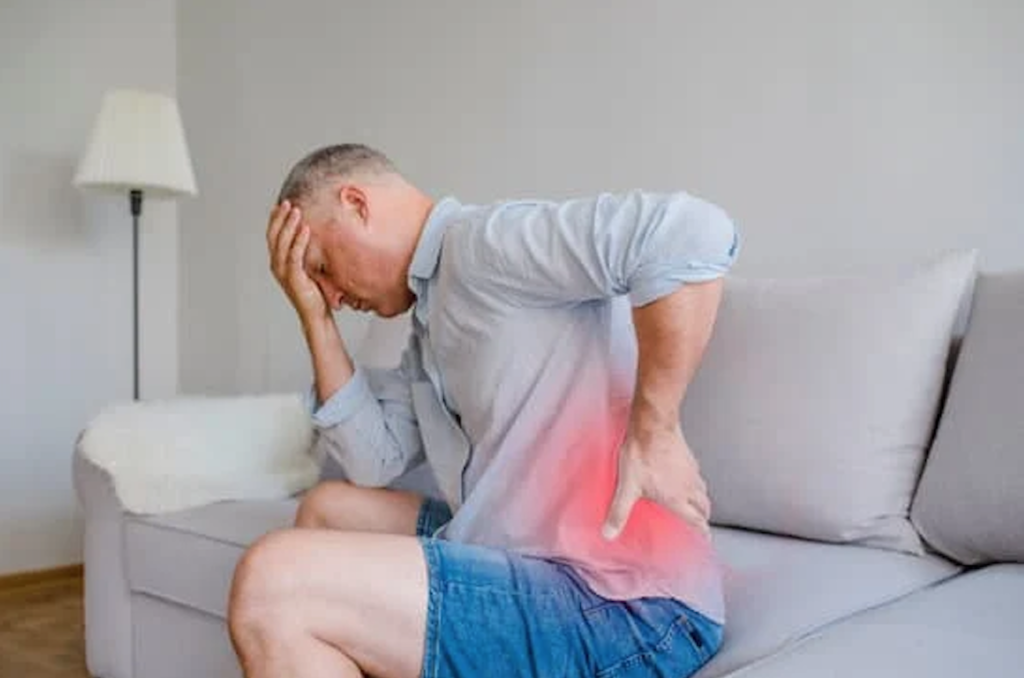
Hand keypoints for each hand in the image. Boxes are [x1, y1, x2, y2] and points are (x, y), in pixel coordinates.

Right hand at [266, 201, 327, 322]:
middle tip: (288, 202)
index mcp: (278, 262)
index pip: (273, 236)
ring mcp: (283, 272)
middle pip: (274, 236)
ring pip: (283, 243)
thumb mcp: (308, 268)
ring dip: (289, 225)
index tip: (281, 205)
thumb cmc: (314, 292)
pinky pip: (295, 255)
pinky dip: (299, 241)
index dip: (275, 220)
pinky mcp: (294, 278)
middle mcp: (277, 266)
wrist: (316, 314)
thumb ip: (305, 253)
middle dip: (280, 218)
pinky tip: (305, 228)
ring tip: (296, 211)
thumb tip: (313, 235)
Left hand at [602, 424, 710, 539]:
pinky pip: (696, 473)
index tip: (704, 537)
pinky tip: (684, 476)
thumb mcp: (627, 487)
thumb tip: (609, 532)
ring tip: (694, 501)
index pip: (696, 519)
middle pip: (704, 505)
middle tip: (700, 520)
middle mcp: (688, 485)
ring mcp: (690, 469)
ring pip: (702, 489)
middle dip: (703, 515)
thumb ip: (619, 512)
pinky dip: (695, 481)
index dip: (702, 531)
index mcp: (677, 498)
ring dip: (701, 498)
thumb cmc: (642, 454)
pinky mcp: (688, 455)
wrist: (652, 425)